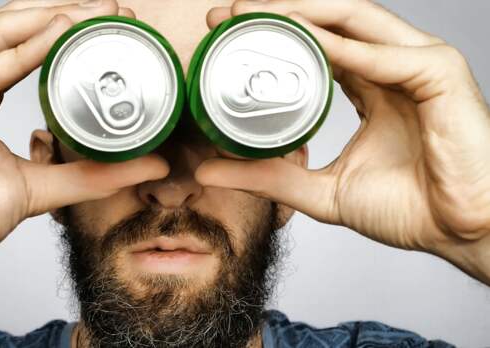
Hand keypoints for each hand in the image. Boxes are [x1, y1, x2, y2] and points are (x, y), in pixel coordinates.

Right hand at [0, 0, 167, 310]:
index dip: (70, 31)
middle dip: (68, 14)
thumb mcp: (38, 187)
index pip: (26, 45)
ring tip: (96, 13)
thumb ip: (92, 174)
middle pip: (15, 29)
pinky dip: (22, 53)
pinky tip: (58, 37)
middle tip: (114, 9)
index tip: (116, 25)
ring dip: (51, 20)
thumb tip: (149, 164)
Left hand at [197, 0, 489, 283]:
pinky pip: (384, 54)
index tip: (223, 31)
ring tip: (253, 13)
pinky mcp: (440, 74)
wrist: (459, 233)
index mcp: (370, 87)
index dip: (272, 34)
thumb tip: (208, 169)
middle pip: (328, 23)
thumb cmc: (410, 209)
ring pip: (354, 21)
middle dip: (276, 12)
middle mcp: (391, 67)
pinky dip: (343, 47)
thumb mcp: (320, 191)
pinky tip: (305, 41)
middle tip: (227, 12)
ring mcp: (417, 65)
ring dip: (301, 14)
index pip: (315, 44)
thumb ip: (268, 177)